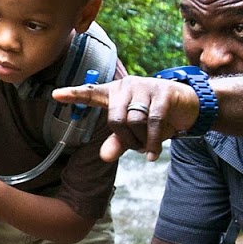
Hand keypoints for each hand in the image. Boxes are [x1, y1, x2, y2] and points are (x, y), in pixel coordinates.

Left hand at [52, 76, 202, 162]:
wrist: (187, 105)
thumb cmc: (154, 117)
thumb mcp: (134, 132)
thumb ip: (118, 142)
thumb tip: (104, 157)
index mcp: (115, 93)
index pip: (91, 93)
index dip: (74, 94)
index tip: (55, 94)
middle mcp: (127, 86)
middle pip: (115, 119)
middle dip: (125, 140)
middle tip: (136, 148)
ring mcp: (145, 87)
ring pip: (134, 121)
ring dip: (140, 142)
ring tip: (147, 147)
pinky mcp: (163, 92)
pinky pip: (153, 121)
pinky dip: (152, 142)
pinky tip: (153, 155)